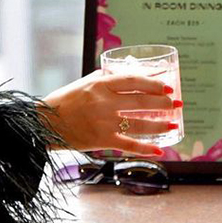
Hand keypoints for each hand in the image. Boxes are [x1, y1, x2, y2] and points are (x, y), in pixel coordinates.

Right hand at [40, 70, 180, 157]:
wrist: (44, 123)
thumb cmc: (65, 101)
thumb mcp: (85, 83)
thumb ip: (106, 79)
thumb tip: (129, 73)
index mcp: (100, 84)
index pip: (134, 81)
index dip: (153, 83)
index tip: (168, 87)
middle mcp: (104, 102)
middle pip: (141, 102)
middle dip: (163, 104)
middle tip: (177, 104)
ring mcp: (103, 123)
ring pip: (139, 124)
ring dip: (160, 125)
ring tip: (173, 124)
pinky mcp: (101, 141)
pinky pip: (128, 145)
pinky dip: (145, 148)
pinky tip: (159, 149)